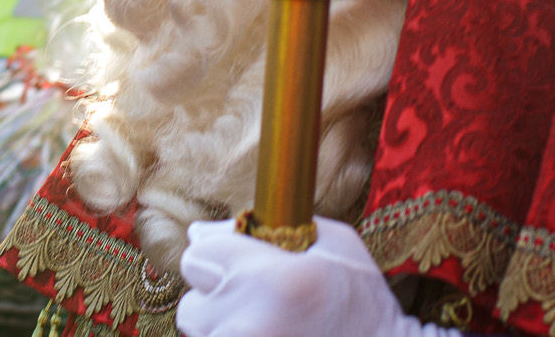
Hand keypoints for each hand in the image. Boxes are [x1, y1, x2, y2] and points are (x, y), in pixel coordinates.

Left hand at [177, 218, 445, 336]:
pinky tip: (267, 336)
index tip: (241, 264)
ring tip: (265, 326)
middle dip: (217, 296)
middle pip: (192, 301)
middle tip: (256, 301)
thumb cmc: (362, 302)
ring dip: (221, 327)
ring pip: (200, 335)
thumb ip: (266, 229)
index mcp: (272, 279)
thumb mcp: (332, 245)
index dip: (220, 255)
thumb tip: (200, 231)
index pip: (199, 254)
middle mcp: (248, 322)